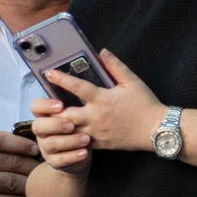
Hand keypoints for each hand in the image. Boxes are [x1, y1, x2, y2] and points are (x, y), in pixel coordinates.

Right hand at [0, 129, 40, 196]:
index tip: (37, 150)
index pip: (1, 141)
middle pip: (11, 163)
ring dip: (30, 185)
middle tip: (45, 171)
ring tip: (41, 185)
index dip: (23, 145)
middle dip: (32, 167)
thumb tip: (38, 144)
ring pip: (11, 183)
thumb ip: (5, 143)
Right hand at [28, 100, 90, 175]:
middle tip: (73, 124)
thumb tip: (81, 90)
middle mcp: (42, 131)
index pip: (35, 106)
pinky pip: (60, 160)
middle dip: (56, 124)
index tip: (61, 105)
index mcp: (45, 116)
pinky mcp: (53, 162)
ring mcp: (45, 147)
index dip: (45, 105)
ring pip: (51, 143)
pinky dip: (73, 156)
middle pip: (38, 126)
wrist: (79, 155)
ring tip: (86, 139)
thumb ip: (73, 105)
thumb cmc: (78, 128)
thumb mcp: (75, 115)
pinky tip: (84, 152)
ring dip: (70, 140)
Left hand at [36, 49, 169, 154]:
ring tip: (46, 121)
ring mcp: (96, 132)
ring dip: (57, 126)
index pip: (77, 87)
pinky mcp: (100, 144)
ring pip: (69, 131)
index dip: (60, 79)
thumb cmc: (145, 104)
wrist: (156, 130)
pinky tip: (62, 135)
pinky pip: (79, 143)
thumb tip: (102, 51)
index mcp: (102, 98)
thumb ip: (116, 66)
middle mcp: (96, 116)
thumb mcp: (132, 81)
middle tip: (39, 105)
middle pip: (65, 114)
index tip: (48, 73)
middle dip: (51, 111)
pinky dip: (69, 139)